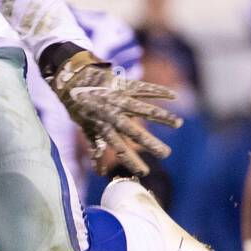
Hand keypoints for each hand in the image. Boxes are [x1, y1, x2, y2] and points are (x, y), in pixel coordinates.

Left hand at [47, 51, 180, 176]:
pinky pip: (143, 88)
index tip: (144, 173)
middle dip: (149, 143)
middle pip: (132, 131)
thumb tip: (100, 173)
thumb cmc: (81, 106)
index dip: (130, 161)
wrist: (73, 77)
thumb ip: (95, 149)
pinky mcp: (123, 83)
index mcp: (103, 126)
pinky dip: (158, 91)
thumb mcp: (85, 128)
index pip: (118, 148)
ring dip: (161, 116)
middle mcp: (111, 113)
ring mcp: (118, 98)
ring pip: (142, 108)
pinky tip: (173, 96)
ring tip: (178, 124)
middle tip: (166, 154)